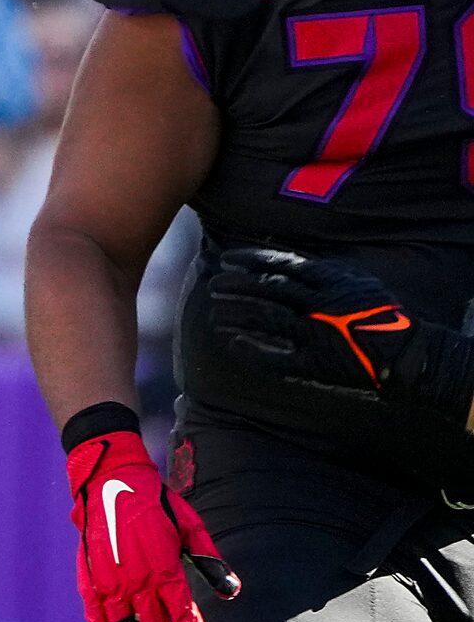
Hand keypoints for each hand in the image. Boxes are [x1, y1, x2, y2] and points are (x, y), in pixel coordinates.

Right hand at [65, 425, 239, 621]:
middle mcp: (134, 580)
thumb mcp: (191, 526)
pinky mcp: (89, 581)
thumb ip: (210, 562)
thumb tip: (232, 593)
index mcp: (163, 567)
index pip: (182, 617)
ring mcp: (108, 583)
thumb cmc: (156, 503)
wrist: (109, 481)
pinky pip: (98, 621)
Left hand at [208, 246, 473, 425]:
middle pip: (270, 290)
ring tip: (215, 313)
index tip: (227, 259)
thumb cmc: (380, 314)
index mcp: (332, 282)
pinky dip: (253, 352)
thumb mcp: (357, 281)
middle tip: (213, 285)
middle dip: (237, 286)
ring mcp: (319, 333)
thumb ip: (324, 273)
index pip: (284, 265)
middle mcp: (322, 304)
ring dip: (238, 316)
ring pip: (268, 320)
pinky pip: (278, 358)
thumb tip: (289, 263)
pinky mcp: (318, 363)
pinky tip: (233, 345)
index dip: (252, 261)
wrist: (407, 352)